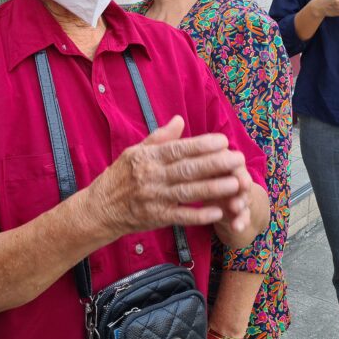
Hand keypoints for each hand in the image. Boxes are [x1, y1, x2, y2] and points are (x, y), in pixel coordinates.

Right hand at [89, 115, 248, 236]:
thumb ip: (159, 137)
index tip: (223, 141)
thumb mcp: (135, 151)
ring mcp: (154, 198)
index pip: (178, 149)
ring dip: (213, 188)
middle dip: (215, 164)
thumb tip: (180, 120)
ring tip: (235, 183)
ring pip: (188, 192)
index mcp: (148, 158)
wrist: (100, 208)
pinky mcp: (156, 218)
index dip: (201, 145)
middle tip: (237, 159)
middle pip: (187, 169)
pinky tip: (218, 211)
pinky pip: (181, 216)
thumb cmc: (120, 176)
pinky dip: (199, 215)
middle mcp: (152, 176)